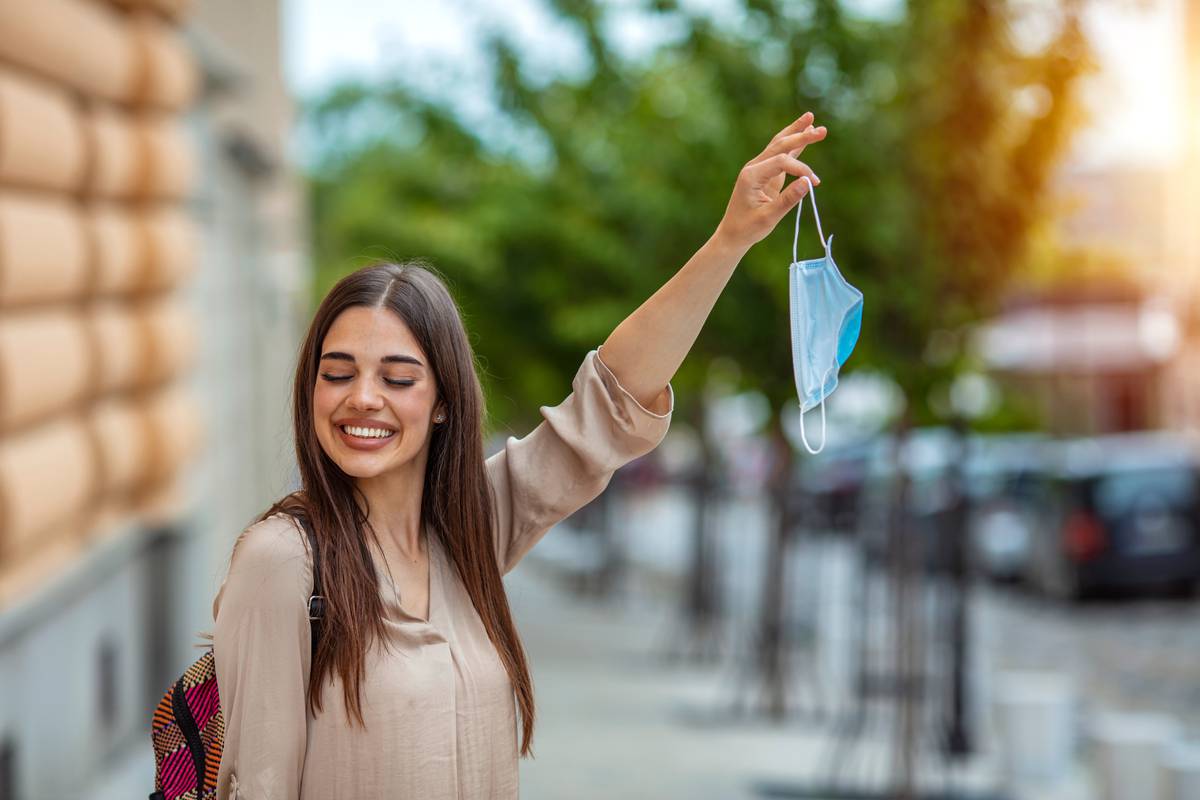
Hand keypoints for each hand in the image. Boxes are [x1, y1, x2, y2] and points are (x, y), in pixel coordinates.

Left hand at [714, 112, 826, 250]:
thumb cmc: (747, 228)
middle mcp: (754, 167)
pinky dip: (794, 145)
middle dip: (801, 136)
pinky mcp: (766, 173)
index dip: (800, 169)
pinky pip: (781, 154)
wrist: (732, 234)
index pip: (781, 162)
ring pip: (779, 144)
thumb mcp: (768, 218)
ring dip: (796, 132)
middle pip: (780, 145)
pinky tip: (805, 133)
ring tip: (811, 117)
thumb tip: (808, 183)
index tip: (814, 183)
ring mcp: (759, 168)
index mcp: (751, 175)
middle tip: (822, 130)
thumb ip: (787, 200)